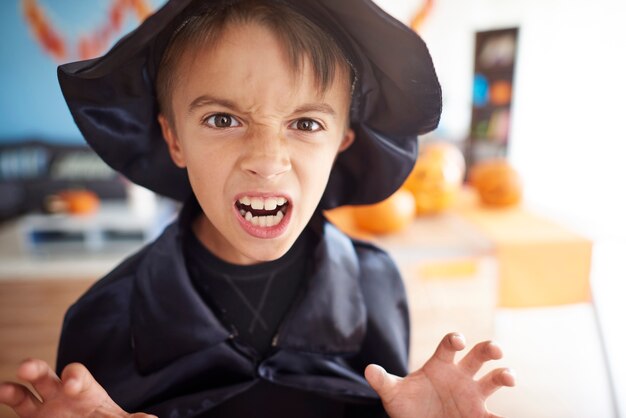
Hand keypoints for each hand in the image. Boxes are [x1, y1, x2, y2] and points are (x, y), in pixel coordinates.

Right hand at [0, 359, 155, 417]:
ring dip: (12, 389)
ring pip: (23, 394)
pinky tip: (0, 397)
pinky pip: (17, 409)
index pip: (77, 375)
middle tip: (25, 368)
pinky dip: (8, 403)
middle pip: (45, 374)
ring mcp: (43, 407)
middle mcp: (59, 393)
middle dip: (35, 368)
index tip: (71, 385)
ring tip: (3, 389)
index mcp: (83, 389)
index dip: (73, 376)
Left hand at [365, 333, 514, 417]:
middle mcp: (461, 375)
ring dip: (505, 374)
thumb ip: (383, 381)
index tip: (458, 340)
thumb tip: (368, 370)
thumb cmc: (407, 405)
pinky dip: (503, 417)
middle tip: (495, 349)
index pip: (449, 346)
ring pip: (494, 379)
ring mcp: (473, 394)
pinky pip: (495, 415)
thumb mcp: (393, 393)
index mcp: (440, 364)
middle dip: (488, 349)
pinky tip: (507, 417)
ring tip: (509, 377)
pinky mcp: (479, 415)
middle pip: (478, 355)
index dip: (454, 339)